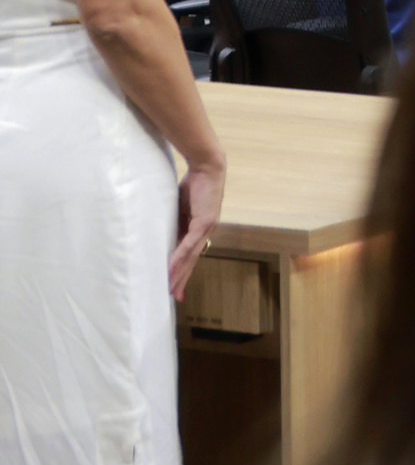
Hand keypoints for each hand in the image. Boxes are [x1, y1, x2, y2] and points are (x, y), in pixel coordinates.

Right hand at [168, 158, 221, 300]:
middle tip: (175, 297)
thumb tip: (157, 233)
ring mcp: (207, 228)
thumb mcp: (178, 208)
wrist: (207, 167)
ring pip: (192, 256)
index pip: (190, 256)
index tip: (176, 287)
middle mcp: (205, 232)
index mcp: (199, 230)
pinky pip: (190, 242)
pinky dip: (180, 256)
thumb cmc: (192, 185)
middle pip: (192, 261)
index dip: (183, 271)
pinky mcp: (204, 221)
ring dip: (180, 273)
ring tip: (172, 288)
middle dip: (183, 279)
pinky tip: (172, 268)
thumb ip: (172, 222)